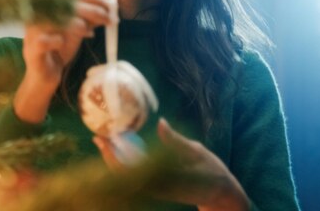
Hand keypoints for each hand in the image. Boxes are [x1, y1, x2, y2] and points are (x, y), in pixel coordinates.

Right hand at [13, 0, 114, 123]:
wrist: (44, 76)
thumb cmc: (59, 51)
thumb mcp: (77, 32)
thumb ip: (89, 19)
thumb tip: (109, 8)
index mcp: (50, 8)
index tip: (109, 4)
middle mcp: (39, 16)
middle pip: (65, 4)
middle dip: (91, 10)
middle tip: (108, 19)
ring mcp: (33, 32)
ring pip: (54, 20)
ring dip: (75, 23)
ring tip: (89, 31)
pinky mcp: (32, 49)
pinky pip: (45, 41)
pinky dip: (57, 41)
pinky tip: (61, 44)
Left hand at [94, 119, 250, 210]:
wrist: (222, 198)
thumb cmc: (214, 173)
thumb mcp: (198, 153)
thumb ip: (176, 141)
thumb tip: (161, 122)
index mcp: (167, 178)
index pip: (133, 168)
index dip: (114, 155)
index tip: (105, 139)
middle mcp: (158, 188)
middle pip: (123, 175)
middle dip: (108, 156)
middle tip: (97, 136)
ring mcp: (156, 191)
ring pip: (127, 178)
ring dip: (113, 160)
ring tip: (103, 140)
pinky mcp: (157, 191)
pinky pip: (135, 178)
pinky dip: (124, 164)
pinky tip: (118, 150)